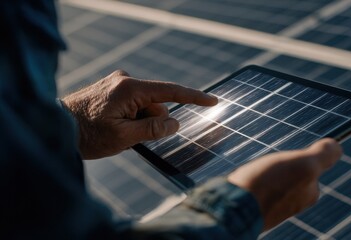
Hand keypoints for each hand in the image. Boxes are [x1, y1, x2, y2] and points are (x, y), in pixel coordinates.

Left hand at [62, 70, 216, 158]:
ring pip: (145, 106)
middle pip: (156, 104)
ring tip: (116, 133)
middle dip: (153, 122)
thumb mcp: (123, 137)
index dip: (194, 97)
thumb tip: (175, 122)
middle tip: (131, 137)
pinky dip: (132, 117)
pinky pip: (134, 103)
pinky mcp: (112, 89)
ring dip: (140, 121)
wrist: (53, 127)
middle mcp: (124, 80)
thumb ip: (153, 129)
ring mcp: (117, 83)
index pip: (170, 92)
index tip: (213, 101)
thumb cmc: (85, 135)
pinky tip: (114, 126)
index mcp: (129, 88)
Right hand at [228, 138, 341, 230]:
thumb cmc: (269, 185)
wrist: (233, 206)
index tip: (287, 156)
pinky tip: (246, 180)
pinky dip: (254, 180)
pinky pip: (259, 188)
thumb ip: (323, 156)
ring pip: (274, 180)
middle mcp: (293, 203)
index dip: (300, 155)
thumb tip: (337, 146)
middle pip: (292, 173)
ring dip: (266, 172)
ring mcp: (273, 206)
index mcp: (309, 194)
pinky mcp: (254, 206)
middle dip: (283, 164)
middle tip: (271, 163)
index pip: (312, 166)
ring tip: (256, 171)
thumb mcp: (304, 165)